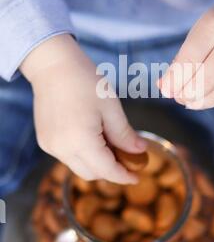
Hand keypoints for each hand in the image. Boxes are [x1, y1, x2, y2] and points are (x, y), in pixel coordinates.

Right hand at [21, 35, 145, 182]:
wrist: (53, 66)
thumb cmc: (85, 81)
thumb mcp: (111, 107)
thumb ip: (124, 134)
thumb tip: (140, 151)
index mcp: (80, 141)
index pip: (106, 170)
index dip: (124, 176)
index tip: (137, 176)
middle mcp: (62, 149)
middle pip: (91, 174)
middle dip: (111, 170)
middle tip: (127, 157)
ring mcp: (50, 146)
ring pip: (78, 167)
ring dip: (96, 163)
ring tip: (110, 143)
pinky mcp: (45, 140)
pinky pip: (67, 157)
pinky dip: (83, 154)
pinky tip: (93, 137)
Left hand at [159, 0, 213, 108]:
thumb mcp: (201, 30)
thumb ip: (183, 58)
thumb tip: (165, 88)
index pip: (189, 61)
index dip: (174, 80)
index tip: (165, 90)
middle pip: (205, 81)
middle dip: (186, 94)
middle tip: (178, 96)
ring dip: (200, 102)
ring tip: (189, 101)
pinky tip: (209, 97)